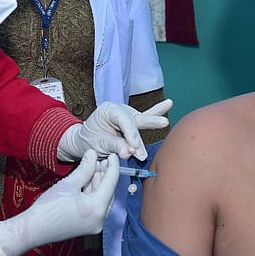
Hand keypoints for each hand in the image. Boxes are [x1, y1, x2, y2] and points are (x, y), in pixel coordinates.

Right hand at [0, 150, 118, 255]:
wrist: (34, 229)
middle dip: (104, 175)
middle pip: (108, 192)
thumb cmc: (49, 207)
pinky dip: (93, 194)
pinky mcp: (88, 227)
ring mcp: (94, 225)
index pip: (111, 182)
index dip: (113, 166)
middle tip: (100, 160)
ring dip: (98, 184)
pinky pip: (95, 207)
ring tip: (92, 168)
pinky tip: (87, 182)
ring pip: (102, 199)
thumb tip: (93, 154)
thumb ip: (85, 168)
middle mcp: (100, 219)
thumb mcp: (69, 183)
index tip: (112, 155)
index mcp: (97, 208)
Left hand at [57, 99, 172, 161]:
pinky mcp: (134, 122)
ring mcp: (128, 115)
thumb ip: (114, 145)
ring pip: (140, 125)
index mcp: (108, 110)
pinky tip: (169, 104)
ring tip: (144, 150)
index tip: (133, 147)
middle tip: (148, 137)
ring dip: (141, 140)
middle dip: (138, 135)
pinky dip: (157, 112)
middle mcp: (120, 109)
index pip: (122, 119)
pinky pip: (146, 117)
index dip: (129, 133)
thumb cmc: (89, 140)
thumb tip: (129, 151)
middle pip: (133, 121)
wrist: (85, 141)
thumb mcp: (98, 143)